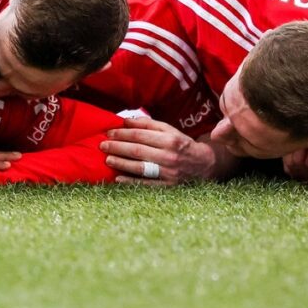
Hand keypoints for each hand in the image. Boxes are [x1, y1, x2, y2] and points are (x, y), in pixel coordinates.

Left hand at [99, 116, 221, 184]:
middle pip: (137, 150)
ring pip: (140, 167)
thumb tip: (126, 121)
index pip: (140, 135)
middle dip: (117, 147)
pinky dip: (131, 181)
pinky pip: (146, 185)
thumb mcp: (170, 130)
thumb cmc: (181, 144)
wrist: (204, 165)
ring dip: (121, 163)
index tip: (109, 132)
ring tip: (107, 159)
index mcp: (170, 139)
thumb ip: (148, 125)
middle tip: (102, 145)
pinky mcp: (168, 186)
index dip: (122, 133)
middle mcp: (170, 155)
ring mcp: (169, 172)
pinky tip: (118, 178)